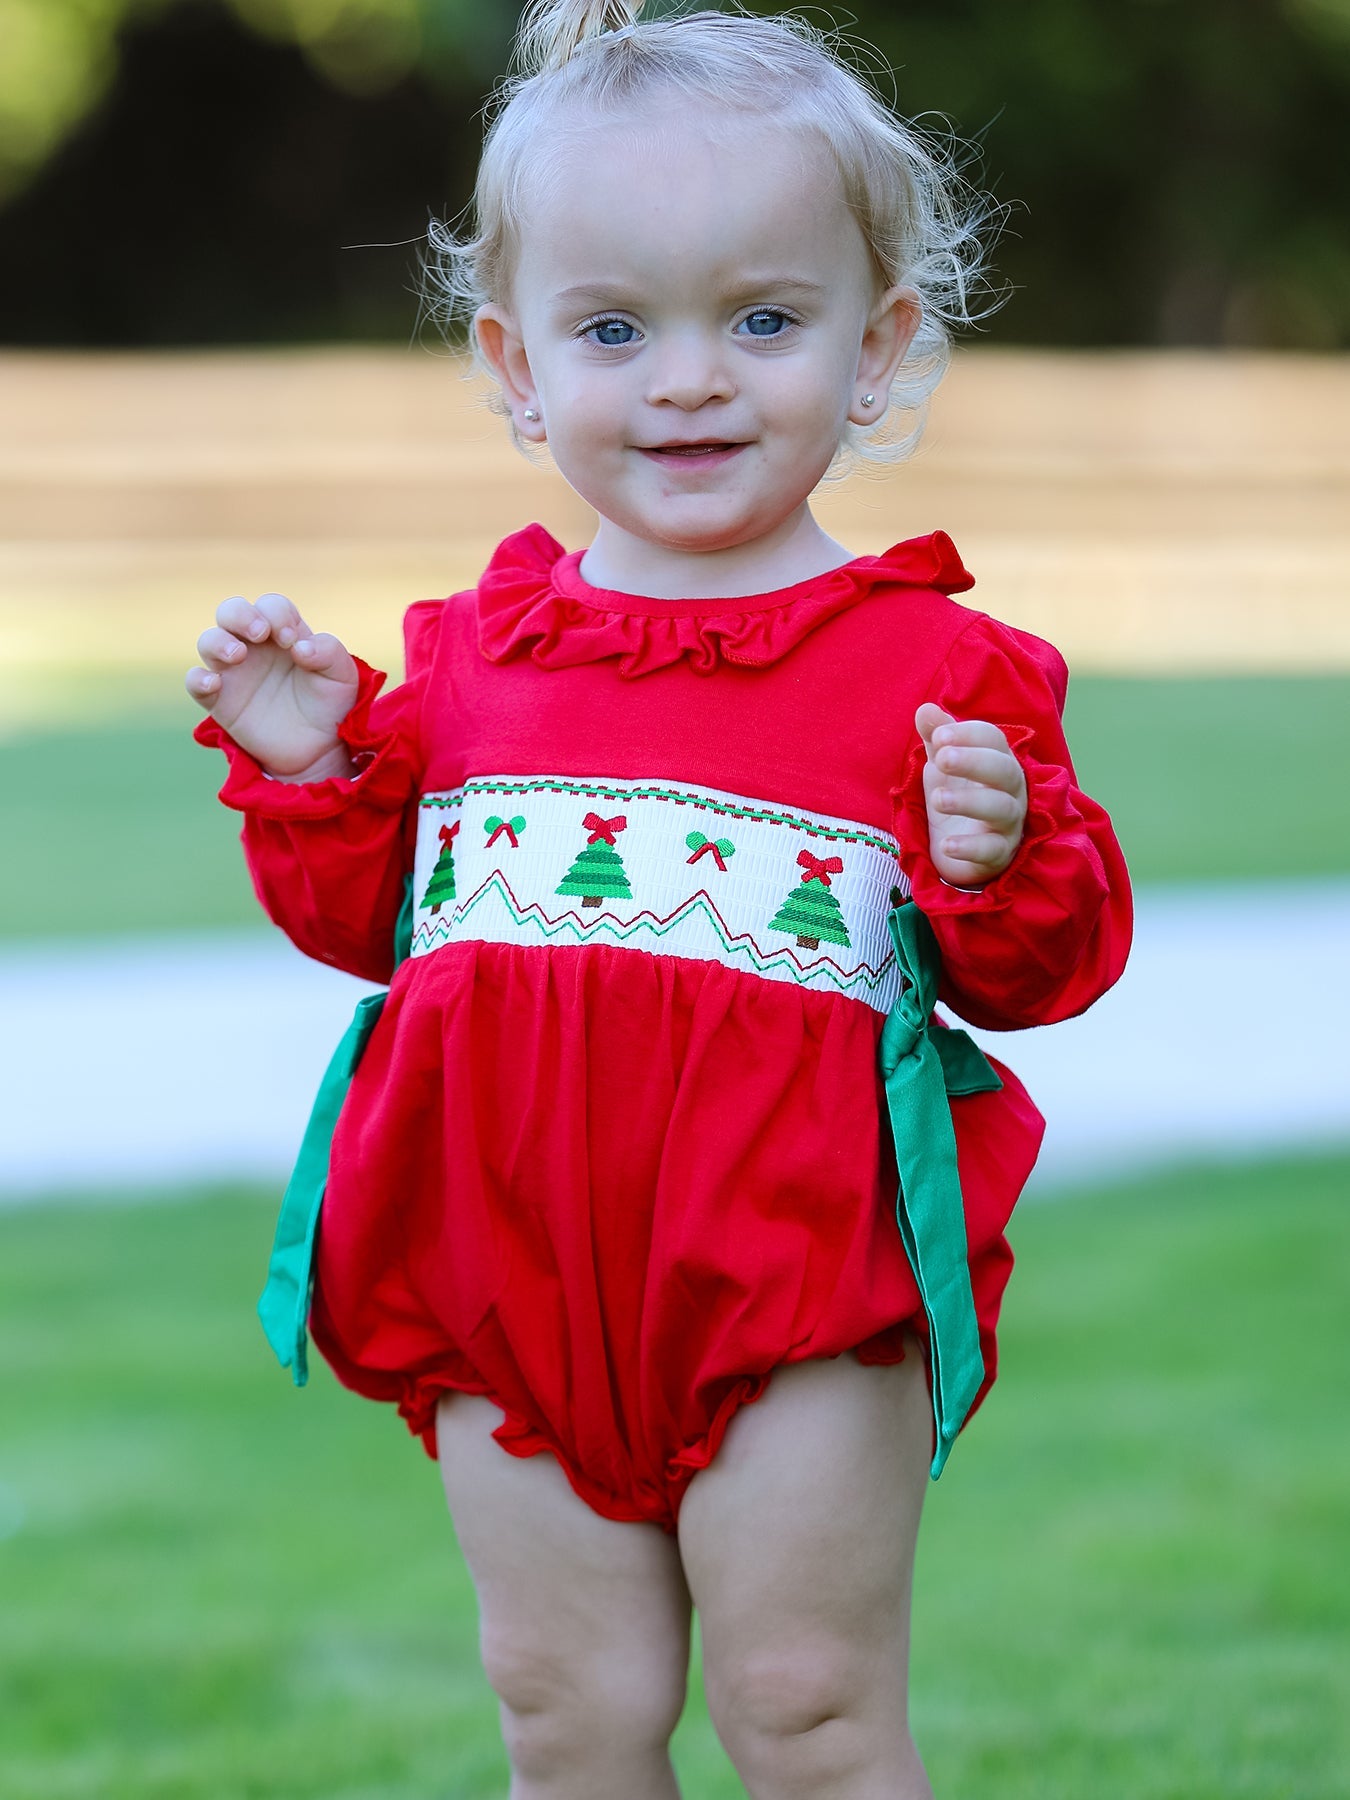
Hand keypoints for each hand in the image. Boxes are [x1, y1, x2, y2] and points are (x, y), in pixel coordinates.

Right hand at [186, 593, 358, 780]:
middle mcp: (254, 646)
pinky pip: (195, 682)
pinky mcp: (219, 700)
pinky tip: (214, 684)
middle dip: (241, 614)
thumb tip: (300, 647)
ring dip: (218, 642)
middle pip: (231, 611)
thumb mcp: (342, 676)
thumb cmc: (330, 704)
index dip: (277, 615)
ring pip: (209, 641)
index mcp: (283, 633)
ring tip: (238, 655)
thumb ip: (329, 652)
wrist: (319, 748)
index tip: (291, 640)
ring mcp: (234, 671)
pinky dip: (198, 679)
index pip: (271, 606)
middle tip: (260, 633)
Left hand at [915, 703, 1026, 886]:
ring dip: (969, 802)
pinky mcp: (999, 853)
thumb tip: (925, 709)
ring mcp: (1008, 823)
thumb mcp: (945, 765)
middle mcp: (1011, 789)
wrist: (962, 847)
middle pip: (1003, 770)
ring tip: (937, 799)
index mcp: (998, 761)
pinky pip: (991, 850)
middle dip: (974, 761)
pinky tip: (946, 844)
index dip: (968, 734)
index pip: (993, 740)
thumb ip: (938, 737)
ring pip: (1000, 809)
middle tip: (942, 758)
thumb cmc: (959, 794)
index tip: (939, 735)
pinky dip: (970, 847)